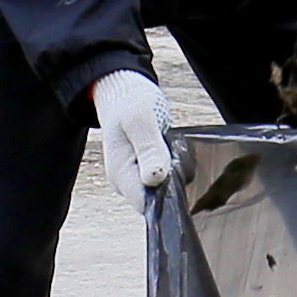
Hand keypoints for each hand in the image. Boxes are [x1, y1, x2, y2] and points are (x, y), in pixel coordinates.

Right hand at [86, 65, 176, 193]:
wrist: (122, 91)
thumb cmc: (129, 102)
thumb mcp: (140, 120)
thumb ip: (149, 150)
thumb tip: (154, 180)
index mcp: (120, 174)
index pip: (147, 205)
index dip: (167, 196)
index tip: (176, 171)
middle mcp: (125, 182)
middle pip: (158, 200)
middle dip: (174, 181)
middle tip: (172, 150)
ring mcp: (134, 178)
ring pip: (164, 189)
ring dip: (176, 172)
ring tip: (170, 145)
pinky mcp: (144, 172)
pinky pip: (165, 179)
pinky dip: (173, 166)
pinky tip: (170, 149)